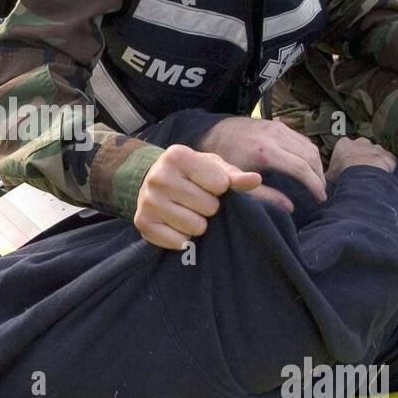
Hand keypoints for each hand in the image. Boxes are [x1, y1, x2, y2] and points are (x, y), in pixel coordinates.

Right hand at [135, 144, 271, 248]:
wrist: (154, 181)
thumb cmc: (192, 173)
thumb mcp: (213, 167)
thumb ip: (234, 175)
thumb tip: (255, 180)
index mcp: (177, 155)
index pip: (219, 184)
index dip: (219, 188)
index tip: (207, 184)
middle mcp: (158, 176)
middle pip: (208, 207)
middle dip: (208, 207)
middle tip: (196, 200)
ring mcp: (148, 200)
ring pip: (195, 227)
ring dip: (197, 223)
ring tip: (186, 211)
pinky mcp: (143, 222)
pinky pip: (179, 242)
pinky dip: (182, 237)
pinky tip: (175, 224)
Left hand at [198, 116, 327, 202]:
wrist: (212, 131)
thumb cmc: (223, 159)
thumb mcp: (238, 181)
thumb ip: (264, 195)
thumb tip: (290, 207)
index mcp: (265, 152)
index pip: (301, 168)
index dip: (314, 184)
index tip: (320, 199)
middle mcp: (275, 136)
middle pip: (310, 155)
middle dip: (319, 176)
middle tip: (321, 193)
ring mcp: (278, 127)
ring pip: (308, 146)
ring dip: (317, 164)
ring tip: (317, 182)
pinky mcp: (278, 124)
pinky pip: (301, 139)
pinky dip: (309, 153)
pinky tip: (308, 166)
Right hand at [327, 137, 396, 182]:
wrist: (363, 176)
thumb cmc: (343, 175)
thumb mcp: (328, 176)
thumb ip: (328, 174)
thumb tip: (324, 181)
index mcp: (344, 144)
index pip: (344, 148)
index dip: (346, 158)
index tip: (346, 168)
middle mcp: (361, 142)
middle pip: (361, 148)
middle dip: (361, 157)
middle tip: (359, 172)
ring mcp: (376, 148)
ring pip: (376, 154)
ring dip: (375, 163)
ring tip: (371, 177)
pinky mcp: (388, 156)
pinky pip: (388, 162)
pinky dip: (387, 169)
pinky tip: (383, 178)